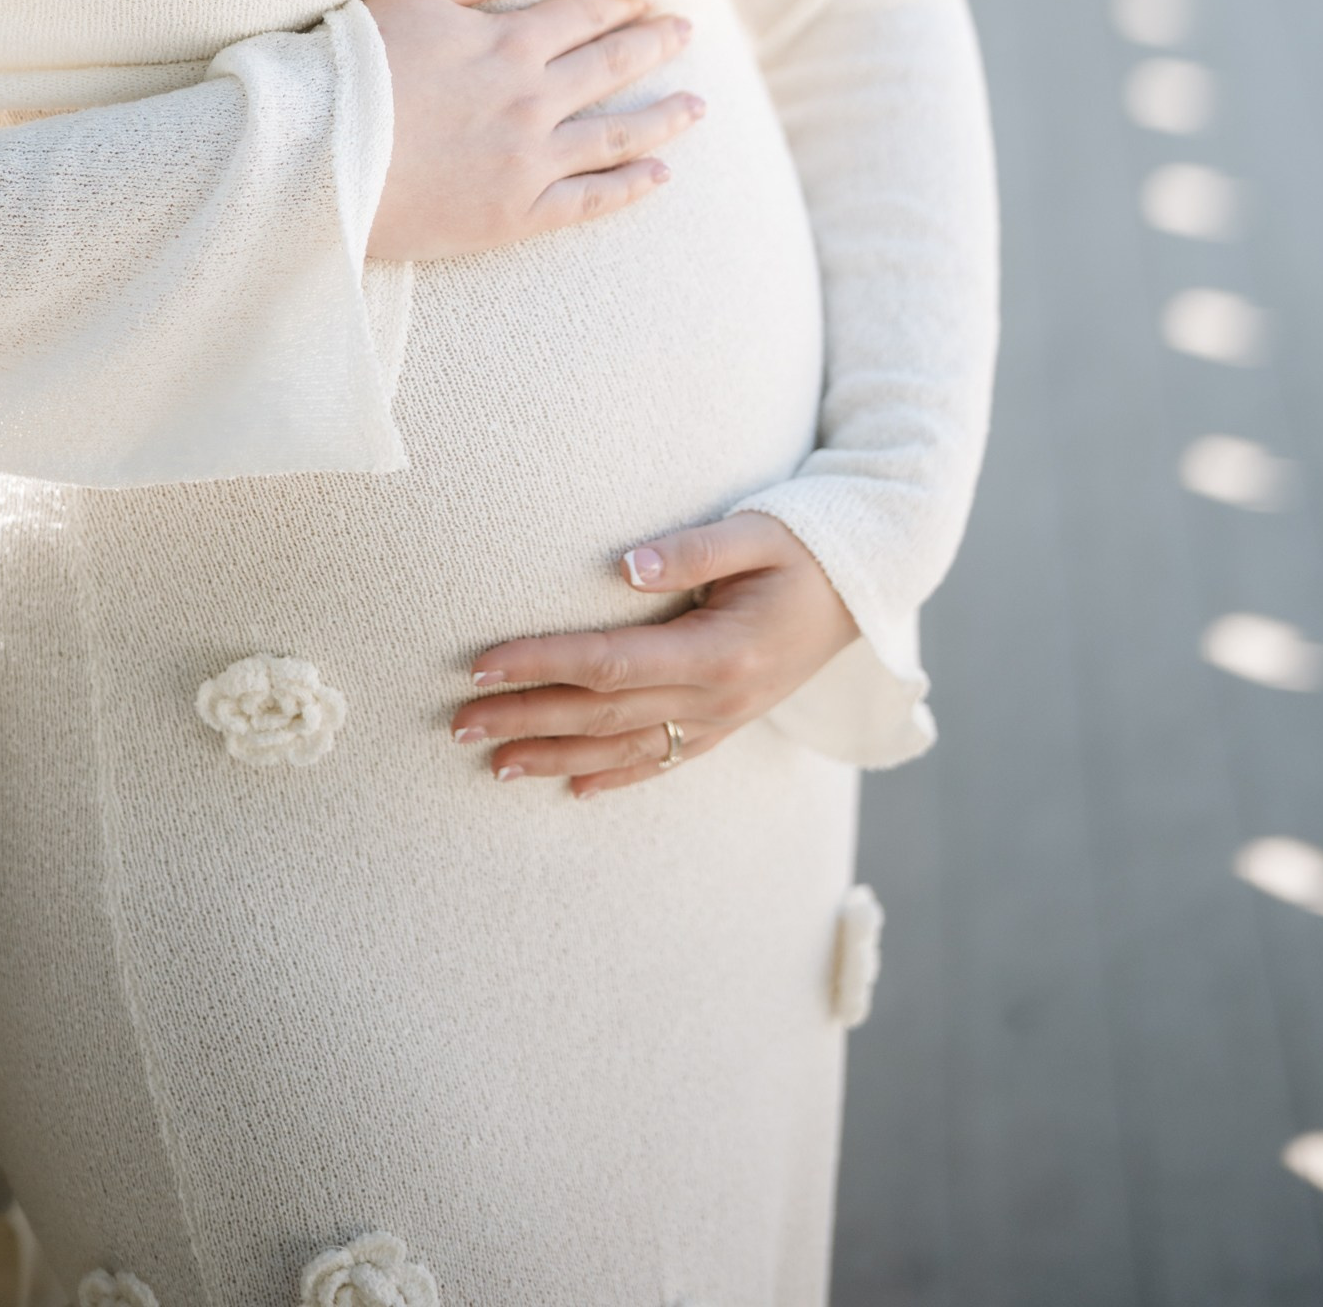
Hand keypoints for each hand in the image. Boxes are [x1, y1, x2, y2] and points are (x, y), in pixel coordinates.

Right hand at [363, 0, 702, 261]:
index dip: (620, 5)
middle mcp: (532, 99)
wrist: (316, 157)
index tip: (647, 0)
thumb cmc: (349, 70)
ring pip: (619, 134)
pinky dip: (632, 185)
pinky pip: (592, 199)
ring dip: (665, 116)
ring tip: (698, 106)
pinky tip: (661, 174)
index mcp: (508, 43)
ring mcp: (530, 160)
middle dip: (655, 45)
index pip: (584, 15)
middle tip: (686, 32)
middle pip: (612, 66)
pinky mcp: (516, 214)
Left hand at [452, 512, 857, 798]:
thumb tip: (623, 566)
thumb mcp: (757, 532)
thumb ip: (692, 549)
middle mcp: (719, 698)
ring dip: (555, 758)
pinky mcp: (727, 725)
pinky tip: (573, 789)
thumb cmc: (804, 548)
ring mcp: (724, 719)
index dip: (544, 664)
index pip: (612, 664)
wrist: (864, 588)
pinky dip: (615, 778)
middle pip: (604, 715)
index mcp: (720, 650)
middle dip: (527, 719)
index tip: (483, 663)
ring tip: (493, 763)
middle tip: (459, 723)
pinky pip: (664, 761)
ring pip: (625, 750)